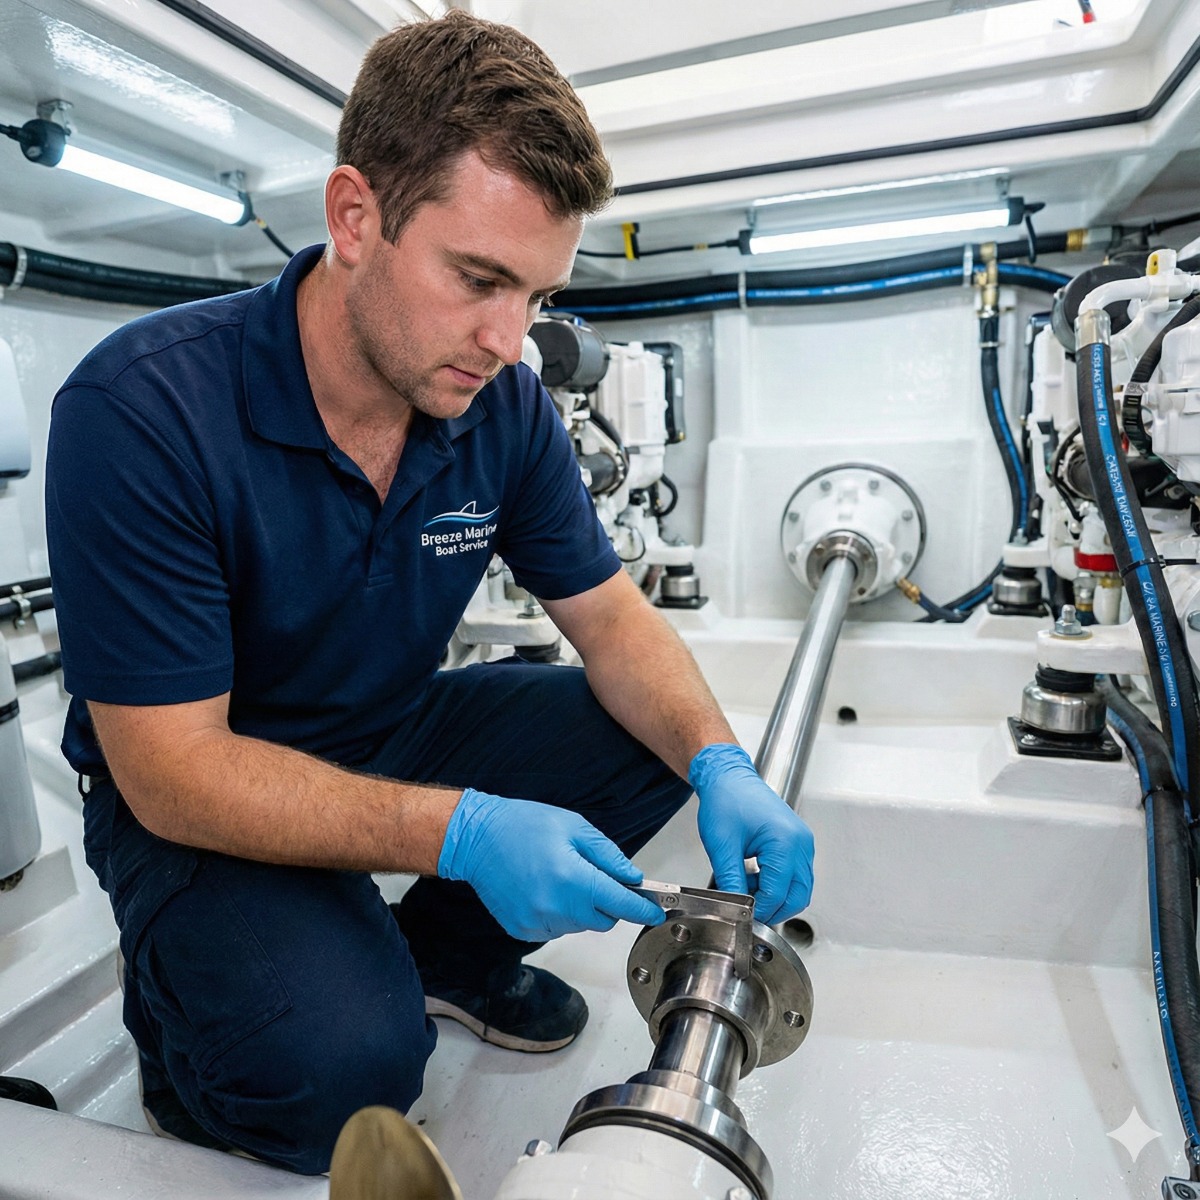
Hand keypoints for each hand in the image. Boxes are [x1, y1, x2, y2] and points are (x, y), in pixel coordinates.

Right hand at [437, 789, 665, 940]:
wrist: (476, 838)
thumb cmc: (523, 826)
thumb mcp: (574, 828)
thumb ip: (608, 856)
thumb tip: (632, 878)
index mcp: (572, 879)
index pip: (620, 905)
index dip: (642, 909)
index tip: (655, 912)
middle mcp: (555, 908)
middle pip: (602, 921)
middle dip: (607, 903)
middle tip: (592, 876)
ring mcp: (536, 923)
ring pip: (579, 926)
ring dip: (581, 908)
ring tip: (559, 877)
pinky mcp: (522, 930)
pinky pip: (555, 929)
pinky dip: (558, 914)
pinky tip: (544, 889)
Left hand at [689, 743, 814, 924]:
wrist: (729, 777)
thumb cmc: (726, 800)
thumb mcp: (722, 846)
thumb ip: (731, 881)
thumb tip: (737, 909)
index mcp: (785, 841)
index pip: (778, 893)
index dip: (759, 910)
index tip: (741, 916)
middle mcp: (801, 843)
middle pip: (798, 896)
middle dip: (773, 909)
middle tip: (748, 913)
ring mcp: (803, 842)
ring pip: (800, 887)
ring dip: (776, 897)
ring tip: (747, 891)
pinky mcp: (798, 843)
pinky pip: (796, 874)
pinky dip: (779, 884)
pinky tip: (755, 879)